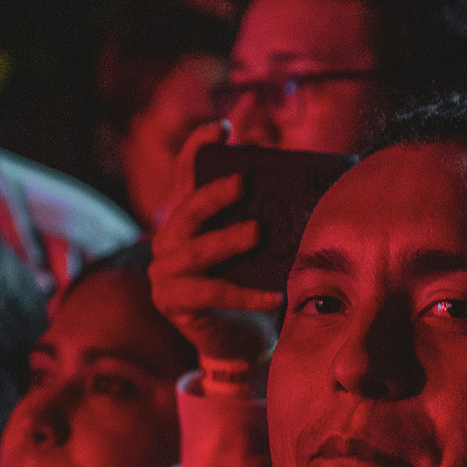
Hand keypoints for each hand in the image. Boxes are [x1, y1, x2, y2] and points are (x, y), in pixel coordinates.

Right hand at [149, 121, 282, 364]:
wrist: (236, 339)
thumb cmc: (249, 282)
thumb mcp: (254, 243)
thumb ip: (262, 211)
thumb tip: (300, 177)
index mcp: (184, 219)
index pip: (185, 175)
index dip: (197, 148)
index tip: (221, 127)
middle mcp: (168, 242)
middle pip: (186, 211)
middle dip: (213, 194)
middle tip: (244, 182)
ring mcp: (165, 274)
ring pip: (194, 251)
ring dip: (226, 240)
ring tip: (257, 233)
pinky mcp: (174, 303)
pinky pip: (213, 294)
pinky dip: (246, 295)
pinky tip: (276, 295)